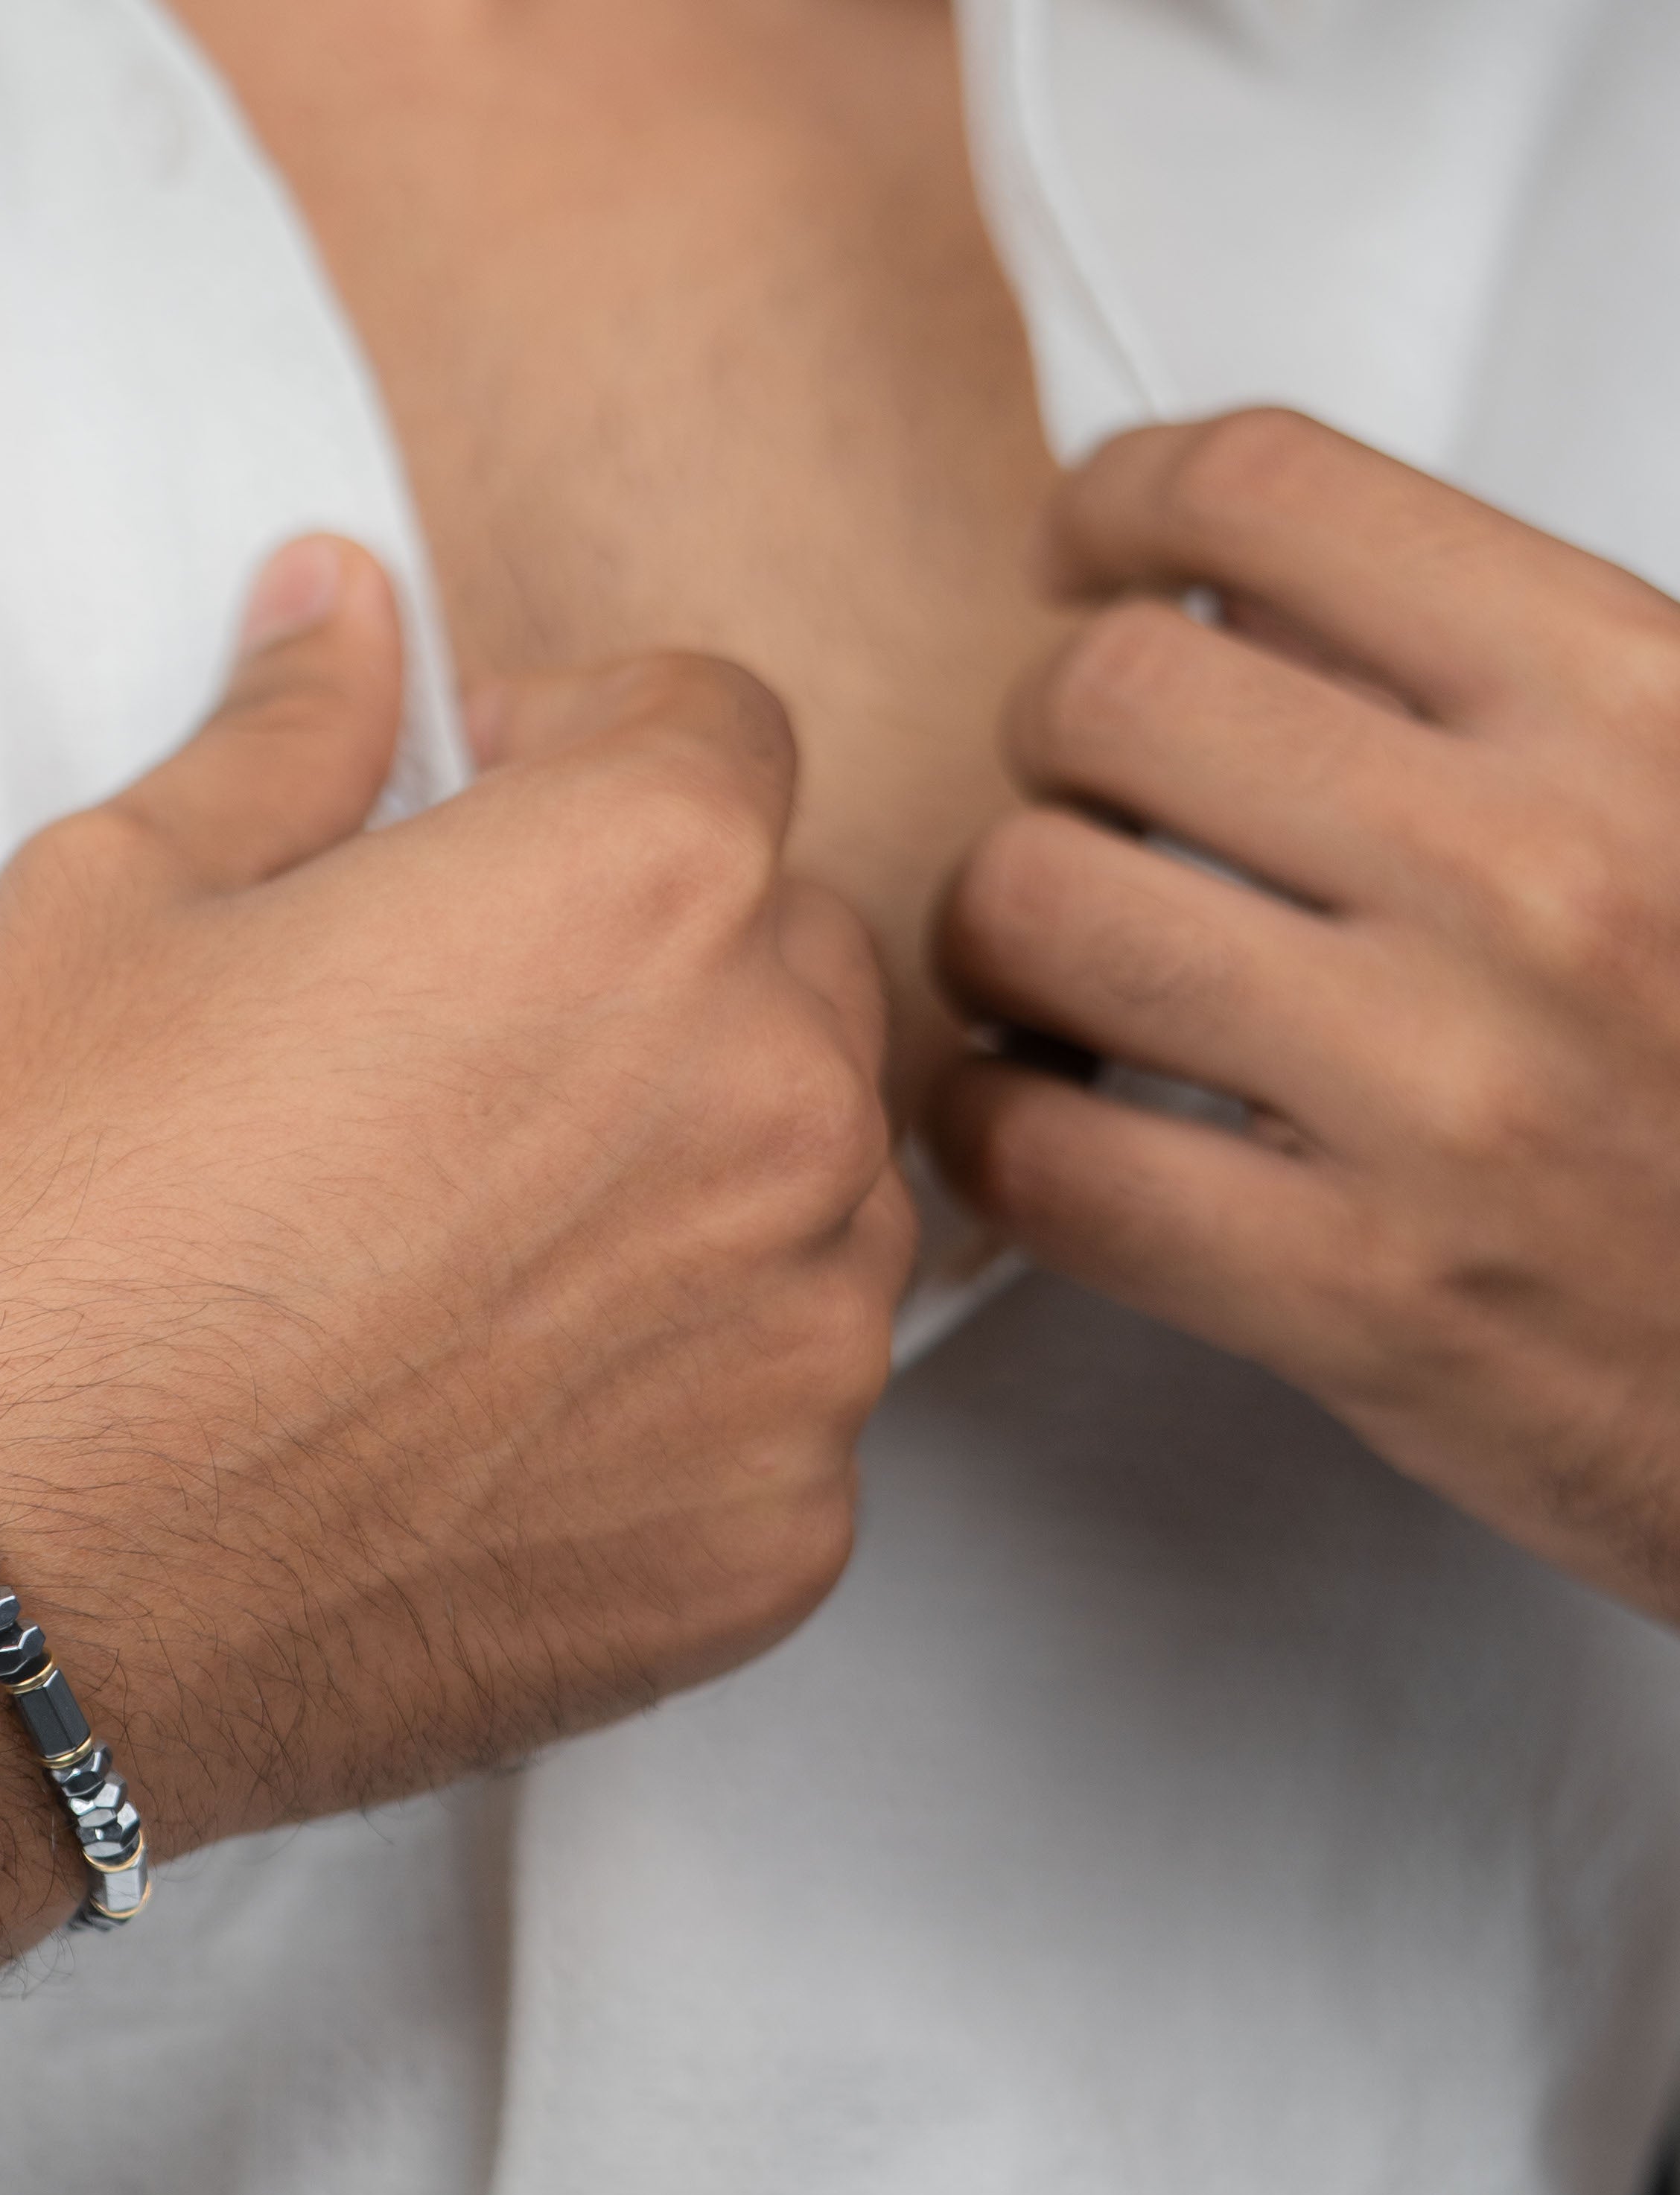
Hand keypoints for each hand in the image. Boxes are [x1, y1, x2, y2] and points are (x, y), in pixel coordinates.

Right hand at [0, 536, 912, 1847]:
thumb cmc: (34, 1231)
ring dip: (685, 1178)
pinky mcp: (775, 1541)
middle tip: (448, 1060)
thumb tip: (344, 597)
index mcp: (640, 882)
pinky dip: (676, 1388)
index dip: (580, 750)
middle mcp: (780, 1099)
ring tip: (462, 1257)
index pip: (714, 731)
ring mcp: (798, 1342)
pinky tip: (487, 1419)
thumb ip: (288, 733)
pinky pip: (780, 1403)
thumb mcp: (113, 905)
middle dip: (646, 963)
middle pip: (785, 957)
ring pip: (811, 1188)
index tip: (479, 816)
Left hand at [929, 410, 1679, 1626]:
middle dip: (1046, 748)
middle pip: (1102, 697)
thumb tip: (1243, 584)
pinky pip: (1033, 1154)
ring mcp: (1436, 1091)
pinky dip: (990, 1123)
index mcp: (1636, 704)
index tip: (1085, 552)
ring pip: (1027, 911)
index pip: (1272, 493)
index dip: (1124, 505)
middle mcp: (1532, 874)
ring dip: (993, 938)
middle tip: (1082, 807)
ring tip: (1055, 975)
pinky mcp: (1352, 1290)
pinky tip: (1045, 1114)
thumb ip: (1496, 671)